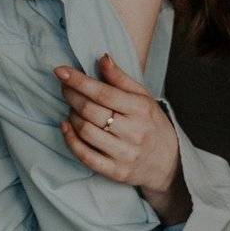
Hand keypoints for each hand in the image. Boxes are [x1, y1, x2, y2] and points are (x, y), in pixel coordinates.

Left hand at [53, 52, 180, 192]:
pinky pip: (85, 156)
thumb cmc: (152, 124)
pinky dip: (70, 140)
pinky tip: (66, 127)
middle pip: (91, 111)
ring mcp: (124, 154)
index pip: (104, 93)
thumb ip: (121, 78)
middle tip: (65, 88)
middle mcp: (134, 132)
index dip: (79, 81)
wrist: (168, 162)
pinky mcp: (115, 172)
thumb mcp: (143, 98)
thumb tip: (102, 58)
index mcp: (141, 110)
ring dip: (72, 116)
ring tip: (72, 108)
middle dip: (72, 96)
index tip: (61, 71)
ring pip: (86, 131)